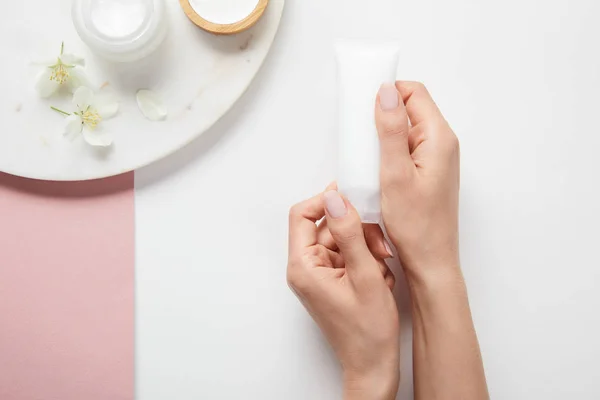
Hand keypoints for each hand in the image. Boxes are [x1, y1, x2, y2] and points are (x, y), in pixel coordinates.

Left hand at [287, 187, 398, 399]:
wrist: (373, 365)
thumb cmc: (368, 331)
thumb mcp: (365, 275)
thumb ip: (349, 233)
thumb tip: (336, 198)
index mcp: (303, 266)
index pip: (301, 214)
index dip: (326, 201)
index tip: (353, 198)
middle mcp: (306, 268)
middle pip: (326, 226)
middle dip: (356, 230)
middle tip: (379, 245)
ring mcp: (319, 274)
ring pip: (341, 239)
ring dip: (366, 247)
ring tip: (382, 269)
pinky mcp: (332, 280)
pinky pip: (348, 255)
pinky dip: (366, 260)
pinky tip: (379, 279)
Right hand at [376, 81, 460, 280]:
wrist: (430, 261)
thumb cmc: (415, 224)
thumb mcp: (395, 174)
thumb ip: (391, 130)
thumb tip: (386, 90)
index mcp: (439, 138)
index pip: (414, 93)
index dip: (388, 92)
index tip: (362, 104)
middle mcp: (442, 144)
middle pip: (409, 110)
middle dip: (381, 116)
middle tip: (358, 135)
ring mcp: (436, 159)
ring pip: (404, 132)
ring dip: (382, 138)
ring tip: (364, 158)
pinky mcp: (428, 173)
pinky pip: (405, 152)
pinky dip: (387, 155)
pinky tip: (374, 172)